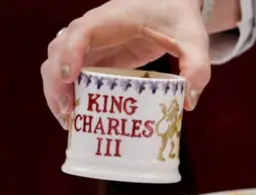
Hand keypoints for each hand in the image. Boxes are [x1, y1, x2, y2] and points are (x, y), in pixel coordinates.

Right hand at [41, 0, 210, 128]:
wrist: (172, 5)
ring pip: (59, 62)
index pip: (82, 31)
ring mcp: (93, 43)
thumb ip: (197, 68)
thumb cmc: (180, 19)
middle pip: (59, 50)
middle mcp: (95, 29)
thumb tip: (189, 104)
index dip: (71, 52)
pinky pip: (74, 73)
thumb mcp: (194, 42)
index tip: (70, 77)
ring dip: (57, 90)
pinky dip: (69, 93)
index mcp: (114, 18)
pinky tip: (78, 116)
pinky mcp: (98, 56)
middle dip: (57, 82)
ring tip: (69, 121)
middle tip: (69, 115)